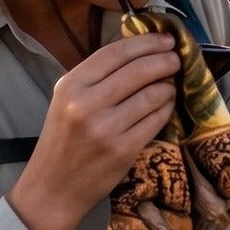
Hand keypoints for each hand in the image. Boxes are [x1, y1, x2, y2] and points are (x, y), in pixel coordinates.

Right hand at [9, 35, 178, 229]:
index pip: (116, 52)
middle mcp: (87, 104)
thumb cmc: (62, 140)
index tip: (166, 39)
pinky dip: (166, 107)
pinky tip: (166, 104)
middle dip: (165, 60)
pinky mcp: (125, 149)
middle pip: (140, 70)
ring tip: (170, 84)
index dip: (147, 42)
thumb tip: (143, 51)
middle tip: (176, 58)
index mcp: (71, 86)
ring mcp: (107, 128)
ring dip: (168, 85)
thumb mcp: (67, 100)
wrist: (52, 189)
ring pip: (154, 94)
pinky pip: (157, 118)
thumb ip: (98, 76)